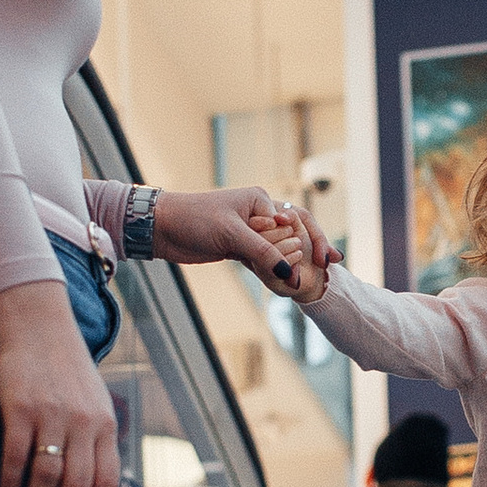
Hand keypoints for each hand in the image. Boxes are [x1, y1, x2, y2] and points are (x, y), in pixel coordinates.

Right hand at [0, 279, 120, 486]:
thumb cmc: (66, 372)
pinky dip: (10, 481)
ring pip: (47, 477)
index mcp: (105, 425)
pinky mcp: (20, 406)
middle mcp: (83, 422)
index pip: (107, 483)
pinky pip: (15, 455)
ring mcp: (51, 414)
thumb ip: (98, 441)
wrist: (38, 325)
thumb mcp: (95, 404)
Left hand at [149, 183, 331, 288]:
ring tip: (301, 283)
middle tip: (323, 269)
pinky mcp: (238, 248)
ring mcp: (249, 232)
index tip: (324, 263)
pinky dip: (271, 272)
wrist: (162, 227)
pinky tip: (285, 284)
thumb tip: (291, 275)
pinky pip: (262, 261)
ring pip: (276, 252)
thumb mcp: (232, 235)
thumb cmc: (194, 220)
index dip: (310, 244)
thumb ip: (264, 253)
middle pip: (289, 239)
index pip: (295, 225)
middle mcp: (258, 214)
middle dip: (301, 257)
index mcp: (260, 201)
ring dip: (287, 266)